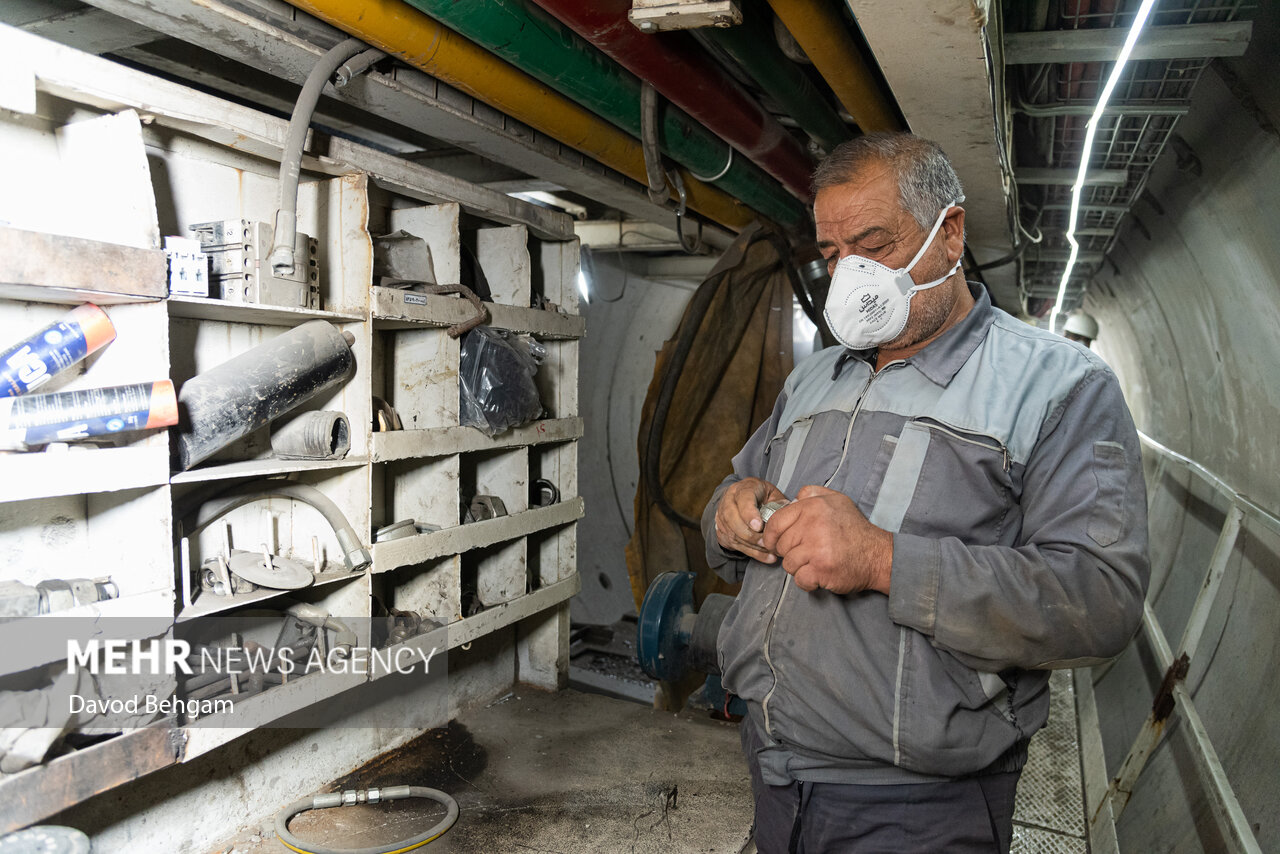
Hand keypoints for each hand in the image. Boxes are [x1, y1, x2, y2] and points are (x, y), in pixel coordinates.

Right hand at [715, 477, 787, 563]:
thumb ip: (778, 503)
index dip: (749, 514)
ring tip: (770, 551)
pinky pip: (734, 545)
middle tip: (766, 542)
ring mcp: (722, 518)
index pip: (743, 499)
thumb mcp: (772, 494)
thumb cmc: (761, 497)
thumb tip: (787, 516)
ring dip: (752, 546)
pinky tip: (767, 557)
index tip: (759, 526)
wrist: (741, 500)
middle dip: (750, 534)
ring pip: (733, 535)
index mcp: (742, 489)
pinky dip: (752, 553)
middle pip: (733, 519)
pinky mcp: (722, 532)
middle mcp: (728, 502)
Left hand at [760, 485, 893, 593]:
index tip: (775, 543)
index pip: (776, 522)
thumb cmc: (855, 529)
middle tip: (804, 554)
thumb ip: (812, 494)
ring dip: (798, 568)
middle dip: (789, 552)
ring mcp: (817, 549)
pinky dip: (807, 581)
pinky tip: (818, 575)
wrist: (878, 555)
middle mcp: (813, 525)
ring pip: (788, 564)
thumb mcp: (837, 500)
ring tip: (814, 563)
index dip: (771, 536)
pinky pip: (799, 579)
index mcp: (813, 507)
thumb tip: (792, 499)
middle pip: (781, 545)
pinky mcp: (822, 569)